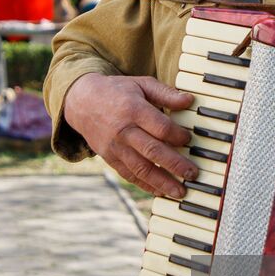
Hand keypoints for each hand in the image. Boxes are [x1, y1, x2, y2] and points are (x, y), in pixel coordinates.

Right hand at [64, 73, 197, 197]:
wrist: (82, 102)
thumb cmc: (117, 91)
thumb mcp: (141, 84)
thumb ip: (165, 93)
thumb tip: (189, 101)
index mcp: (134, 109)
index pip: (160, 127)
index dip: (178, 136)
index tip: (189, 140)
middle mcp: (124, 131)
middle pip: (152, 151)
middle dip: (175, 164)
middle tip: (193, 174)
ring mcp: (115, 147)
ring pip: (141, 168)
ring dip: (162, 182)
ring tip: (180, 191)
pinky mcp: (110, 158)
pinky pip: (129, 174)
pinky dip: (145, 185)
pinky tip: (160, 191)